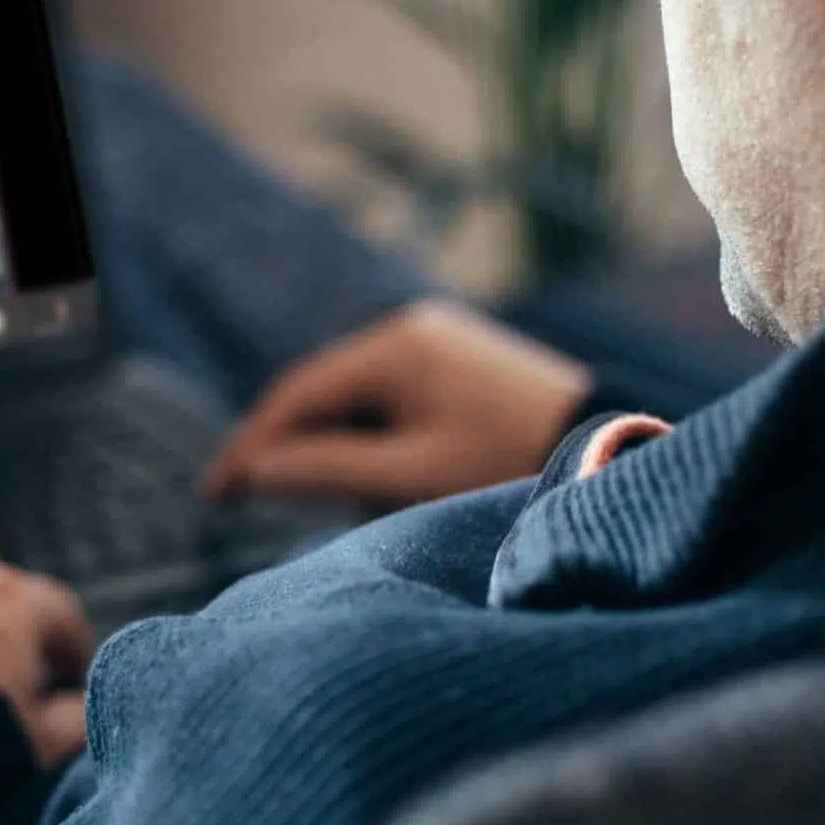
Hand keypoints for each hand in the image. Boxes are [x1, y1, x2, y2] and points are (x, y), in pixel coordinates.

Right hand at [202, 298, 592, 508]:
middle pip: (323, 389)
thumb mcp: (410, 478)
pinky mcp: (463, 360)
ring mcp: (440, 339)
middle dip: (284, 443)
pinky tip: (362, 471)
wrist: (608, 448)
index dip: (251, 446)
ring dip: (328, 441)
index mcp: (395, 347)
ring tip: (301, 493)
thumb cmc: (510, 466)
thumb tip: (255, 470)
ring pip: (357, 394)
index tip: (216, 492)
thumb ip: (326, 471)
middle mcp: (413, 329)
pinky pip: (392, 394)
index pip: (297, 396)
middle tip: (241, 495)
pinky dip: (368, 432)